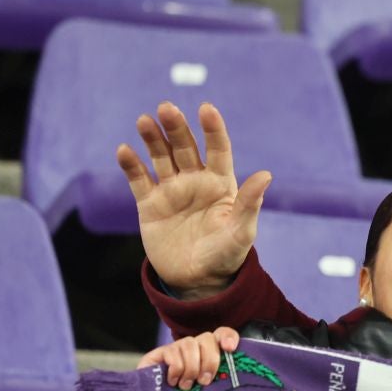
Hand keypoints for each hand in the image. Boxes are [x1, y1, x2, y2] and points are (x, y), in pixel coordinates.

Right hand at [121, 102, 269, 299]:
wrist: (197, 282)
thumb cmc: (226, 256)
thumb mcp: (241, 232)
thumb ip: (250, 203)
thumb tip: (267, 174)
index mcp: (221, 184)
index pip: (218, 150)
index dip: (213, 129)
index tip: (206, 109)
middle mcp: (196, 181)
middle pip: (185, 147)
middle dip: (176, 127)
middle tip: (166, 108)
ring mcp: (172, 190)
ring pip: (161, 157)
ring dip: (153, 138)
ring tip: (144, 121)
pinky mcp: (150, 204)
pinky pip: (139, 179)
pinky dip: (131, 165)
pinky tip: (125, 150)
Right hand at [137, 327, 240, 389]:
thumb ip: (218, 384)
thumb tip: (231, 386)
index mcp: (210, 353)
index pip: (223, 334)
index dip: (228, 337)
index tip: (230, 349)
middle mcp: (195, 346)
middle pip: (207, 339)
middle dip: (209, 361)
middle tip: (204, 381)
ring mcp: (178, 347)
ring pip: (190, 344)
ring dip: (191, 368)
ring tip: (186, 386)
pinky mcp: (162, 352)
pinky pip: (173, 353)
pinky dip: (176, 369)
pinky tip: (173, 381)